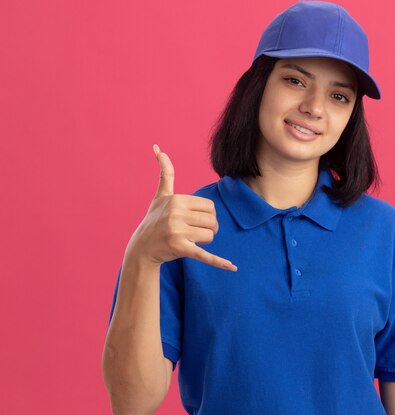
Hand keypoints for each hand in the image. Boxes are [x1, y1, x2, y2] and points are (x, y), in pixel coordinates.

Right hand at [127, 144, 236, 271]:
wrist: (142, 248)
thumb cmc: (155, 220)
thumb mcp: (160, 196)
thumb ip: (165, 173)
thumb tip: (158, 147)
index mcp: (176, 200)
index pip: (210, 207)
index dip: (208, 215)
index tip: (195, 220)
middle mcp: (176, 215)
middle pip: (212, 221)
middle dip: (209, 228)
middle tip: (194, 233)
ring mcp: (177, 232)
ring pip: (210, 236)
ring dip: (206, 241)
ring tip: (191, 241)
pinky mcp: (180, 249)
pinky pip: (205, 255)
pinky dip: (218, 262)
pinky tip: (232, 267)